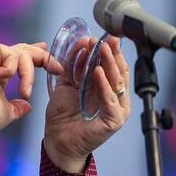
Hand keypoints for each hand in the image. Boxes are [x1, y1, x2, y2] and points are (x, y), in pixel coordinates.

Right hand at [0, 42, 63, 133]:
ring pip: (23, 55)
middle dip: (43, 57)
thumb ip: (16, 108)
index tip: (47, 54)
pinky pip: (13, 55)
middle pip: (24, 50)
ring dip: (28, 75)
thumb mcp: (5, 113)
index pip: (19, 60)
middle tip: (58, 67)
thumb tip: (26, 107)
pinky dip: (13, 69)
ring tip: (25, 92)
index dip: (35, 57)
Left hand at [44, 36, 130, 172]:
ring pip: (117, 82)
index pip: (112, 65)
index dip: (109, 50)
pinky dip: (104, 86)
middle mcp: (115, 97)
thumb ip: (73, 65)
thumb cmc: (63, 114)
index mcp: (106, 87)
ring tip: (101, 49)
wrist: (58, 140)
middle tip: (106, 39)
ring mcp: (117, 109)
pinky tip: (97, 72)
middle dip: (112, 53)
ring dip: (108, 64)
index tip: (103, 36)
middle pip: (118, 71)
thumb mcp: (66, 84)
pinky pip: (110, 100)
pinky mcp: (113, 121)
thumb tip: (82, 42)